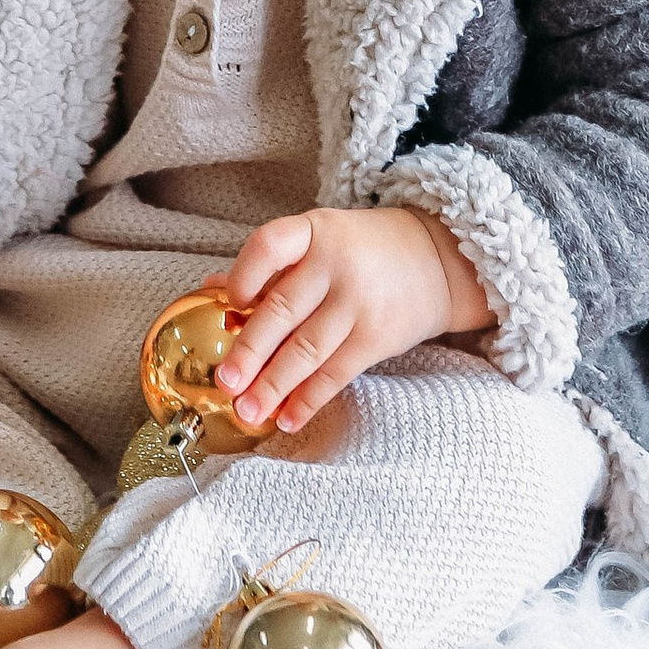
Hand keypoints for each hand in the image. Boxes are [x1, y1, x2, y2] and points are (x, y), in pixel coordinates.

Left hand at [207, 205, 490, 433]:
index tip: (229, 302)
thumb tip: (211, 287)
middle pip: (282, 310)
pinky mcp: (377, 336)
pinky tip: (287, 418)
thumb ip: (270, 265)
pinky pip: (336, 373)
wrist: (437, 260)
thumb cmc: (361, 250)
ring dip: (273, 386)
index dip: (244, 275)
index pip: (268, 245)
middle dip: (249, 352)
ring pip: (306, 350)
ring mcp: (358, 301)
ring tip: (247, 411)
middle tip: (225, 383)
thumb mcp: (318, 239)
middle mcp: (335, 264)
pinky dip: (308, 399)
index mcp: (313, 230)